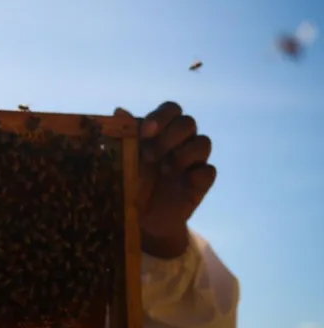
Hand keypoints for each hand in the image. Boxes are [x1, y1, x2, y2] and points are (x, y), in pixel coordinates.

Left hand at [115, 102, 216, 258]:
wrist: (141, 217)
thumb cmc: (130, 181)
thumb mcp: (121, 160)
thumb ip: (123, 135)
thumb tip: (119, 111)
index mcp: (161, 131)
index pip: (171, 109)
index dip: (162, 116)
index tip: (145, 131)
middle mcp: (180, 142)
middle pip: (188, 123)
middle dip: (170, 136)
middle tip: (150, 156)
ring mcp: (193, 161)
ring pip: (203, 142)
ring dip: (184, 153)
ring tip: (165, 170)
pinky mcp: (201, 182)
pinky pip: (209, 171)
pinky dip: (197, 174)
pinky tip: (183, 182)